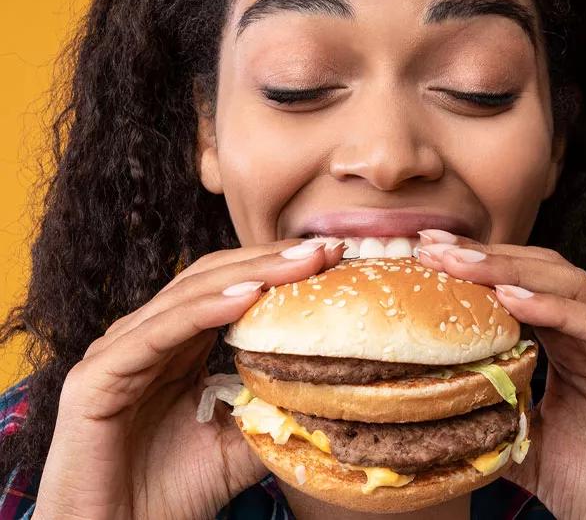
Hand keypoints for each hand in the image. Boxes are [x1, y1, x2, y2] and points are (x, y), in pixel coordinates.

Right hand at [33, 239, 345, 519]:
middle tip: (327, 248)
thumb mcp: (242, 444)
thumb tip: (332, 390)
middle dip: (273, 260)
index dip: (280, 271)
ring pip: (190, 296)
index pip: (232, 289)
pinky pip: (159, 332)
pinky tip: (248, 298)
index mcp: (180, 346)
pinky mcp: (96, 375)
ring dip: (250, 275)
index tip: (333, 259)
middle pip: (215, 280)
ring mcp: (120, 351)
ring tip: (301, 263)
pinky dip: (205, 310)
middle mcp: (149, 337)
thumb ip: (275, 411)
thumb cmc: (172, 492)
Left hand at [416, 232, 585, 519]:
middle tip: (435, 248)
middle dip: (488, 257)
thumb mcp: (528, 445)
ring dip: (513, 271)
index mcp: (574, 345)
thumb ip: (496, 418)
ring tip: (463, 264)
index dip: (479, 268)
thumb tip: (442, 412)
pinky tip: (514, 299)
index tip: (429, 255)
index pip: (525, 287)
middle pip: (542, 275)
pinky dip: (557, 309)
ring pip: (572, 288)